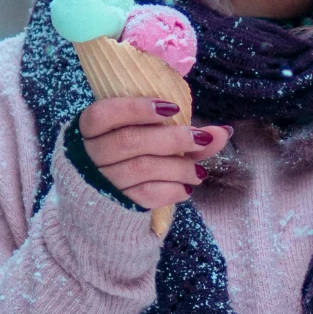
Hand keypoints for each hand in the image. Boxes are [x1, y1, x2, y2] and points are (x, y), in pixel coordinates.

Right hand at [78, 98, 231, 213]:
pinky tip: (185, 187)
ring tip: (199, 172)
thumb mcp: (148, 137)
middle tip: (201, 139)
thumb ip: (183, 132)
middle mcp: (90, 155)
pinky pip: (146, 195)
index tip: (172, 108)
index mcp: (89, 129)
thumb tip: (223, 132)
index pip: (103, 114)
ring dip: (179, 168)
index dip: (136, 108)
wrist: (105, 200)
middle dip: (172, 139)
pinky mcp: (116, 205)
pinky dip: (172, 190)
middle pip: (129, 141)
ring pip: (142, 169)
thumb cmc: (132, 156)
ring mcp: (101, 182)